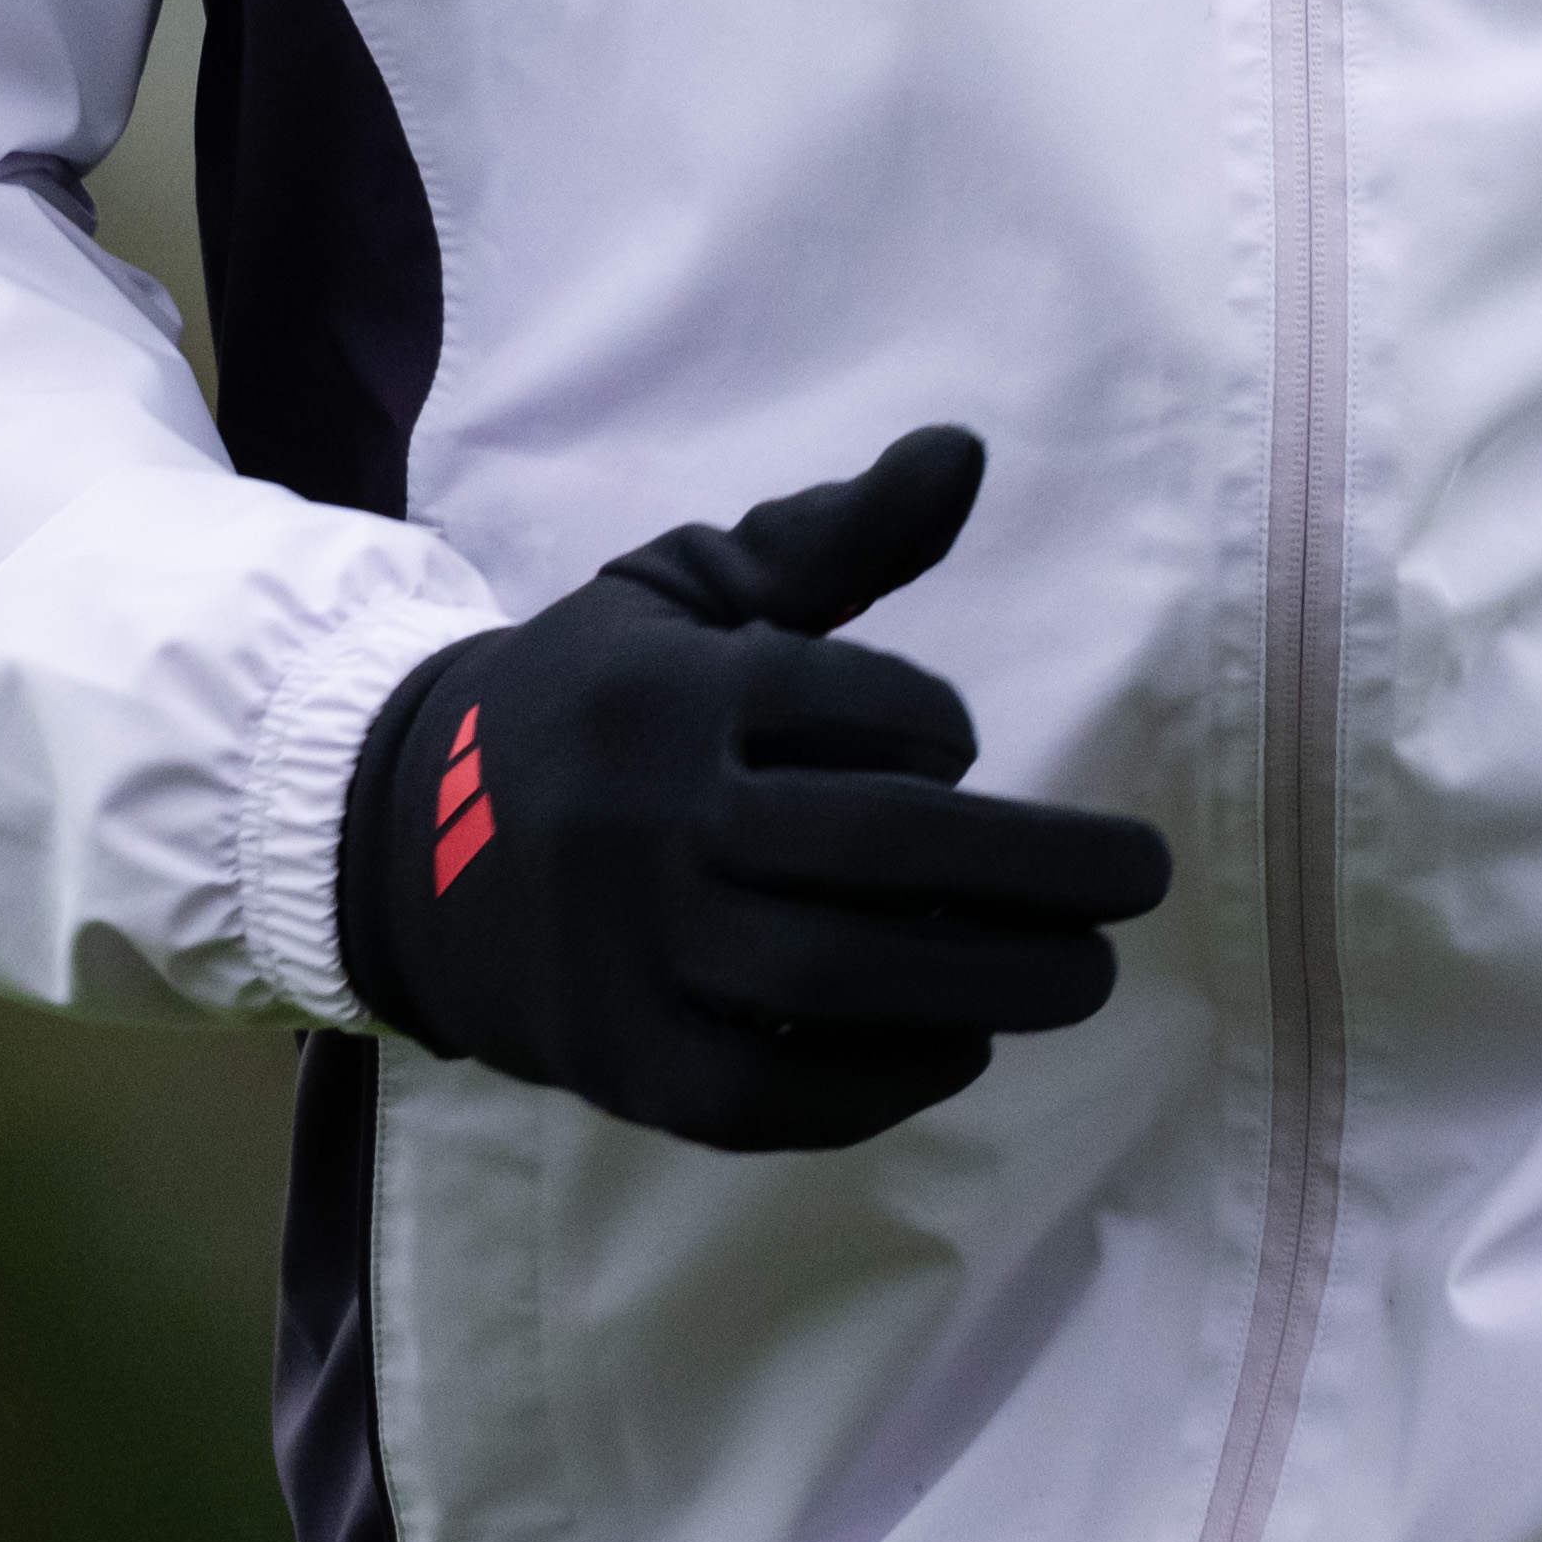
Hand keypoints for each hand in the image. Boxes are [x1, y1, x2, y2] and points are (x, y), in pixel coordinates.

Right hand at [331, 425, 1176, 1151]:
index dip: (935, 723)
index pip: (852, 704)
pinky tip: (960, 1041)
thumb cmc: (593, 706)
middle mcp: (651, 822)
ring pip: (839, 975)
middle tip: (1138, 879)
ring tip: (1085, 970)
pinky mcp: (630, 1069)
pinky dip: (886, 1078)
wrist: (404, 848)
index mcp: (670, 692)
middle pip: (876, 849)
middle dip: (1035, 869)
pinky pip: (778, 1090)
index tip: (960, 746)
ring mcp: (634, 957)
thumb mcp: (687, 590)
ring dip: (991, 979)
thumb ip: (832, 533)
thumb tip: (966, 452)